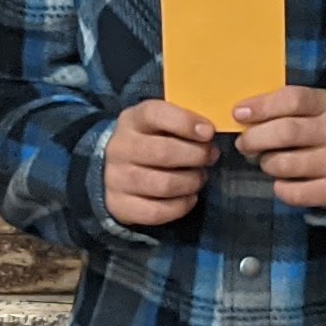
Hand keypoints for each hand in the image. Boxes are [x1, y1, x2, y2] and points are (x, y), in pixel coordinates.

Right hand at [103, 99, 219, 226]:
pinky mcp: (120, 205)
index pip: (155, 114)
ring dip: (192, 182)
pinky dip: (181, 206)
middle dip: (196, 156)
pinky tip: (189, 197)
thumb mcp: (160, 123)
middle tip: (210, 156)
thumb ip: (183, 122)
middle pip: (164, 152)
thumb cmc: (150, 142)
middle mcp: (119, 148)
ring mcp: (116, 179)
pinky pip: (157, 211)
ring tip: (199, 177)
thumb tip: (209, 132)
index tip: (208, 132)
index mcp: (132, 120)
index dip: (185, 122)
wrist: (114, 170)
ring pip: (164, 184)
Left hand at [232, 87, 325, 211]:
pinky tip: (284, 182)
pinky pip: (294, 193)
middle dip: (254, 139)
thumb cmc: (320, 130)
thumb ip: (280, 108)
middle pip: (286, 132)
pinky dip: (281, 189)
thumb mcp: (309, 110)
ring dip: (267, 164)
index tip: (238, 114)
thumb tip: (240, 114)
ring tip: (269, 161)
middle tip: (243, 144)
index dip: (261, 107)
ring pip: (285, 164)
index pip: (292, 99)